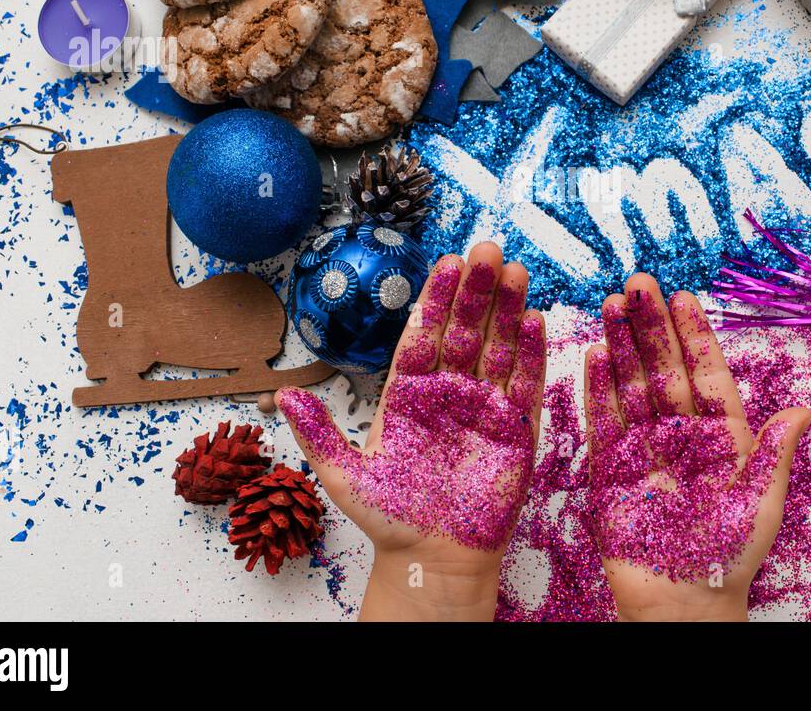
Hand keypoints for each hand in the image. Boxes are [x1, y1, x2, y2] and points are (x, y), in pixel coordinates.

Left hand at [276, 242, 545, 620]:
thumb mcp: (343, 476)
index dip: (436, 300)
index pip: (424, 335)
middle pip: (465, 331)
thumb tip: (276, 395)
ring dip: (507, 310)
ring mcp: (485, 408)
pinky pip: (526, 386)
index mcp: (409, 394)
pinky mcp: (516, 431)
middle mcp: (449, 393)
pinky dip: (532, 354)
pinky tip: (534, 320)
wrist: (433, 559)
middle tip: (485, 251)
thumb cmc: (390, 519)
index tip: (446, 263)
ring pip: (498, 348)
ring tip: (513, 270)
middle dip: (475, 291)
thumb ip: (317, 433)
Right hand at [584, 274, 810, 620]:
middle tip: (639, 283)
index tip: (684, 298)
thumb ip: (773, 453)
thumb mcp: (759, 504)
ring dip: (621, 345)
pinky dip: (596, 387)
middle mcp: (681, 436)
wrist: (682, 605)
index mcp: (722, 439)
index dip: (694, 337)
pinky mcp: (610, 469)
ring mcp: (643, 449)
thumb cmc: (727, 559)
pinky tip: (593, 352)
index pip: (707, 375)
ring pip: (631, 385)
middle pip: (664, 370)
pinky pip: (603, 420)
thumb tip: (806, 409)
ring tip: (612, 304)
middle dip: (651, 327)